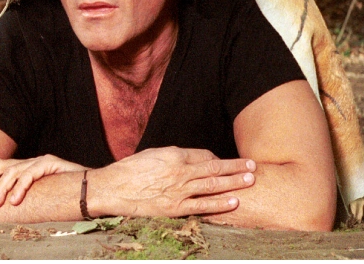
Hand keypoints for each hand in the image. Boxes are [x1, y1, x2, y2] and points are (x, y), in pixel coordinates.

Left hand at [0, 155, 85, 207]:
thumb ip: (22, 195)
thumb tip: (1, 205)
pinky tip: (14, 200)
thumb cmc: (65, 195)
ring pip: (14, 171)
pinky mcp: (51, 164)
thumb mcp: (38, 196)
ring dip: (1, 188)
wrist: (94, 188)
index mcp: (24, 167)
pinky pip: (31, 175)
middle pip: (1, 165)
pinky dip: (21, 187)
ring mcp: (40, 161)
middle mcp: (30, 162)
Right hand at [93, 146, 255, 217]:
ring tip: (250, 180)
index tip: (225, 162)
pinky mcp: (175, 207)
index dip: (217, 158)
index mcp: (173, 155)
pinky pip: (203, 205)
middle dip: (235, 167)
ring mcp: (179, 190)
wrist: (111, 188)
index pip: (204, 155)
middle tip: (252, 166)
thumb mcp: (151, 155)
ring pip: (213, 184)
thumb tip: (188, 160)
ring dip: (234, 182)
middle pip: (215, 167)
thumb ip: (171, 157)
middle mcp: (179, 171)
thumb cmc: (128, 171)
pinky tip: (234, 201)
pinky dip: (220, 204)